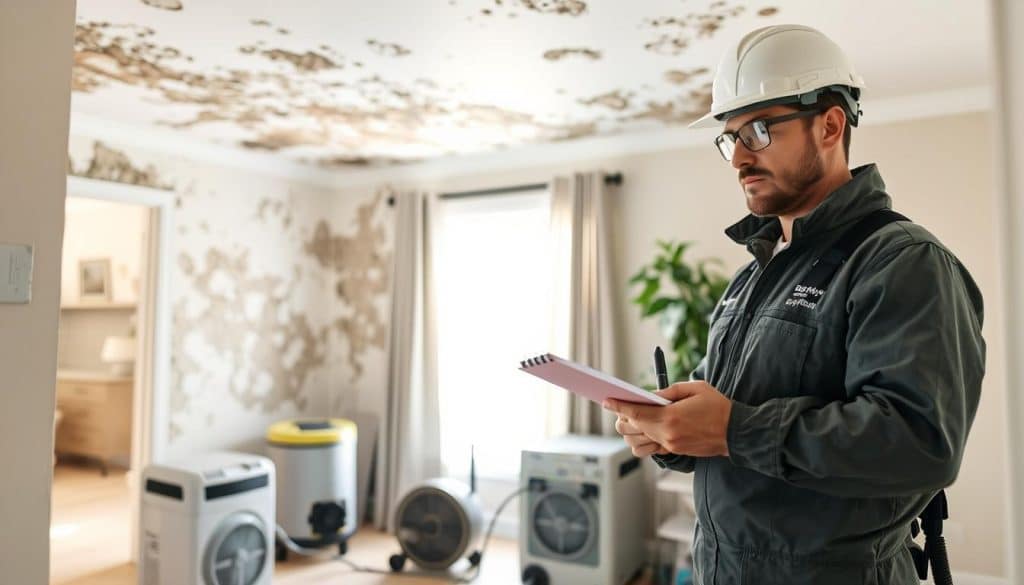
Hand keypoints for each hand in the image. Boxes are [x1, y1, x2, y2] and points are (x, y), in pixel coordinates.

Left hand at [604, 381, 731, 457]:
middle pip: (632, 428)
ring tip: (633, 417)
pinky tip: (646, 429)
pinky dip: (642, 440)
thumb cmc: (717, 406)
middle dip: (622, 416)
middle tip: (622, 405)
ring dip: (631, 430)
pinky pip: (649, 449)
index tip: (606, 401)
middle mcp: (667, 435)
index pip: (635, 413)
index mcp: (671, 417)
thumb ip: (669, 391)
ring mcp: (670, 446)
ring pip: (636, 442)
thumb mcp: (695, 388)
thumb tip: (649, 396)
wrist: (737, 432)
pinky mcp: (675, 452)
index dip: (618, 406)